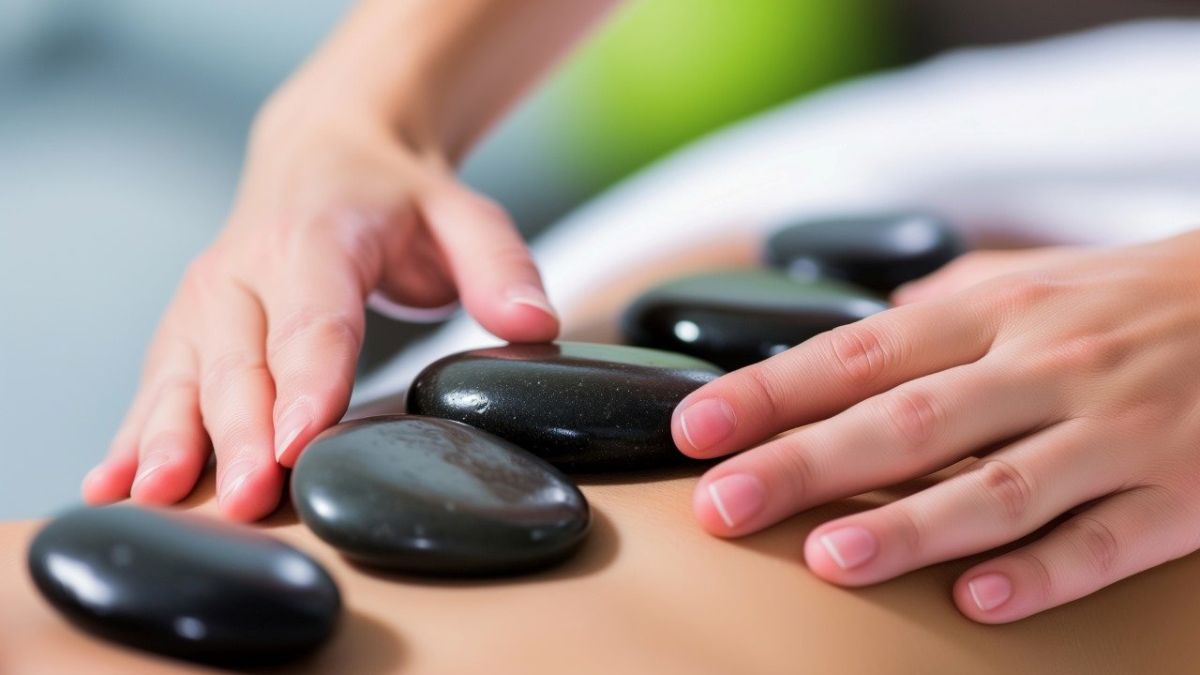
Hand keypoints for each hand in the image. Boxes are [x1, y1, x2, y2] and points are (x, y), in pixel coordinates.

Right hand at [81, 76, 557, 520]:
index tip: (299, 440)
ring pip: (184, 374)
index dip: (306, 380)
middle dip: (240, 432)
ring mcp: (207, 299)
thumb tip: (535, 324)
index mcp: (316, 237)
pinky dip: (134, 433)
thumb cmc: (398, 197)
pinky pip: (158, 382)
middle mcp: (246, 267)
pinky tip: (111, 485)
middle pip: (242, 359)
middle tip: (249, 496)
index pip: (314, 317)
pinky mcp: (188, 327)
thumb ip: (500, 263)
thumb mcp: (463, 213)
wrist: (324, 153)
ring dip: (170, 437)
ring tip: (155, 496)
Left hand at [673, 234, 1199, 622]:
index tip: (696, 428)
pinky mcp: (1183, 491)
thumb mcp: (1030, 276)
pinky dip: (1043, 570)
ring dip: (909, 526)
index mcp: (995, 311)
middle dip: (803, 465)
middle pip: (905, 421)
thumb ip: (941, 302)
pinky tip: (979, 600)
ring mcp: (1116, 429)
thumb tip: (853, 327)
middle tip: (720, 505)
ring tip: (829, 559)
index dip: (770, 392)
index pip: (859, 354)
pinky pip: (1105, 540)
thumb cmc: (1130, 294)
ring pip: (998, 486)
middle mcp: (1045, 364)